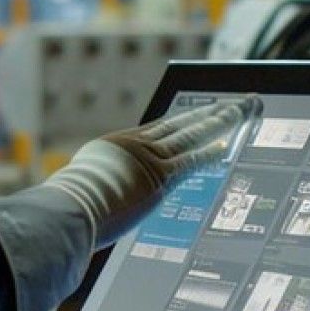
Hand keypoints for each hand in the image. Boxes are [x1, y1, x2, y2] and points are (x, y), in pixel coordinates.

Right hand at [43, 96, 257, 246]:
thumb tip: (88, 198)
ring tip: (240, 111)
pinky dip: (210, 151)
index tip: (200, 112)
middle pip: (181, 123)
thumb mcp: (80, 186)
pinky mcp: (161, 176)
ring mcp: (149, 159)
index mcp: (118, 145)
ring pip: (191, 134)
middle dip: (210, 112)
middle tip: (234, 102)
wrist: (72, 208)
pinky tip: (226, 145)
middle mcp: (137, 145)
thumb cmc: (69, 207)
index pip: (160, 128)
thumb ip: (95, 186)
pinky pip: (192, 159)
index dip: (183, 119)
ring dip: (219, 122)